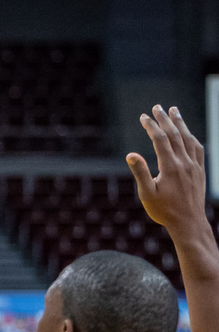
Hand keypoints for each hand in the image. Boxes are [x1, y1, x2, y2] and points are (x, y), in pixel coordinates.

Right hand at [127, 105, 207, 231]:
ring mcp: (194, 166)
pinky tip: (188, 133)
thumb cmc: (164, 211)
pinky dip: (191, 137)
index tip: (143, 117)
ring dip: (180, 123)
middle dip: (165, 119)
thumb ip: (140, 172)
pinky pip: (198, 149)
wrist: (189, 224)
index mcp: (170, 167)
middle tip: (157, 107)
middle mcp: (184, 163)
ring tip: (174, 111)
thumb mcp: (147, 194)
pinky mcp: (200, 171)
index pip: (159, 139)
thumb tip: (130, 154)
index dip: (151, 126)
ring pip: (188, 138)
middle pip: (174, 134)